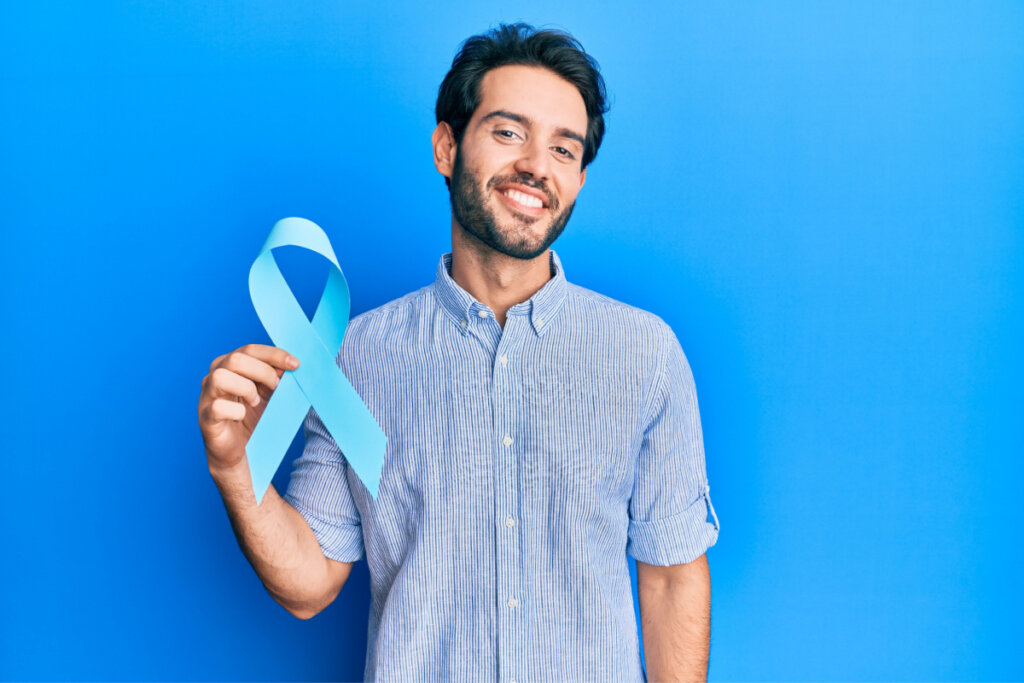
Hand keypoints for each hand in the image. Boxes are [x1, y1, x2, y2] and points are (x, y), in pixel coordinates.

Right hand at [198, 343, 299, 473]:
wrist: (241, 450)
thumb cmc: (254, 416)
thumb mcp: (270, 393)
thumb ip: (277, 377)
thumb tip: (291, 365)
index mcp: (230, 365)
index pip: (250, 349)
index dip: (274, 354)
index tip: (295, 364)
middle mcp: (215, 375)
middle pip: (236, 359)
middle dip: (263, 371)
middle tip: (277, 387)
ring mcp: (207, 396)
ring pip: (220, 377)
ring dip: (246, 388)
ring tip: (256, 401)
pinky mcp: (205, 417)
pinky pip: (218, 407)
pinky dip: (236, 411)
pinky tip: (243, 415)